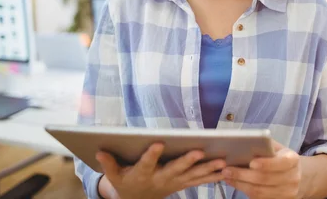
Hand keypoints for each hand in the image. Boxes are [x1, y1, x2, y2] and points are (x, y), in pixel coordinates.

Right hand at [96, 144, 225, 198]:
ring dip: (208, 169)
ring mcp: (174, 183)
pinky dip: (213, 176)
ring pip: (192, 176)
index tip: (158, 143)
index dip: (151, 154)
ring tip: (222, 161)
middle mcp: (160, 179)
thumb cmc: (126, 182)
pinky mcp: (183, 183)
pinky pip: (200, 180)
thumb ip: (109, 163)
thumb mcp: (114, 175)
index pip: (146, 163)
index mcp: (142, 174)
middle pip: (174, 170)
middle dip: (187, 161)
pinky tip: (227, 169)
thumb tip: (99, 151)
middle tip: (198, 151)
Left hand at [223, 140, 301, 198]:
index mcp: (293, 160)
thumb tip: (243, 144)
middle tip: (227, 169)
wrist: (294, 176)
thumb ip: (264, 146)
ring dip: (240, 184)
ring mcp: (287, 192)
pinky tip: (234, 182)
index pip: (282, 162)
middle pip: (266, 179)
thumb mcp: (277, 148)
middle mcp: (293, 178)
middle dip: (244, 174)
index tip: (251, 162)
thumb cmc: (280, 158)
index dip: (267, 163)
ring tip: (226, 176)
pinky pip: (258, 198)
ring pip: (259, 191)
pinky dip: (244, 190)